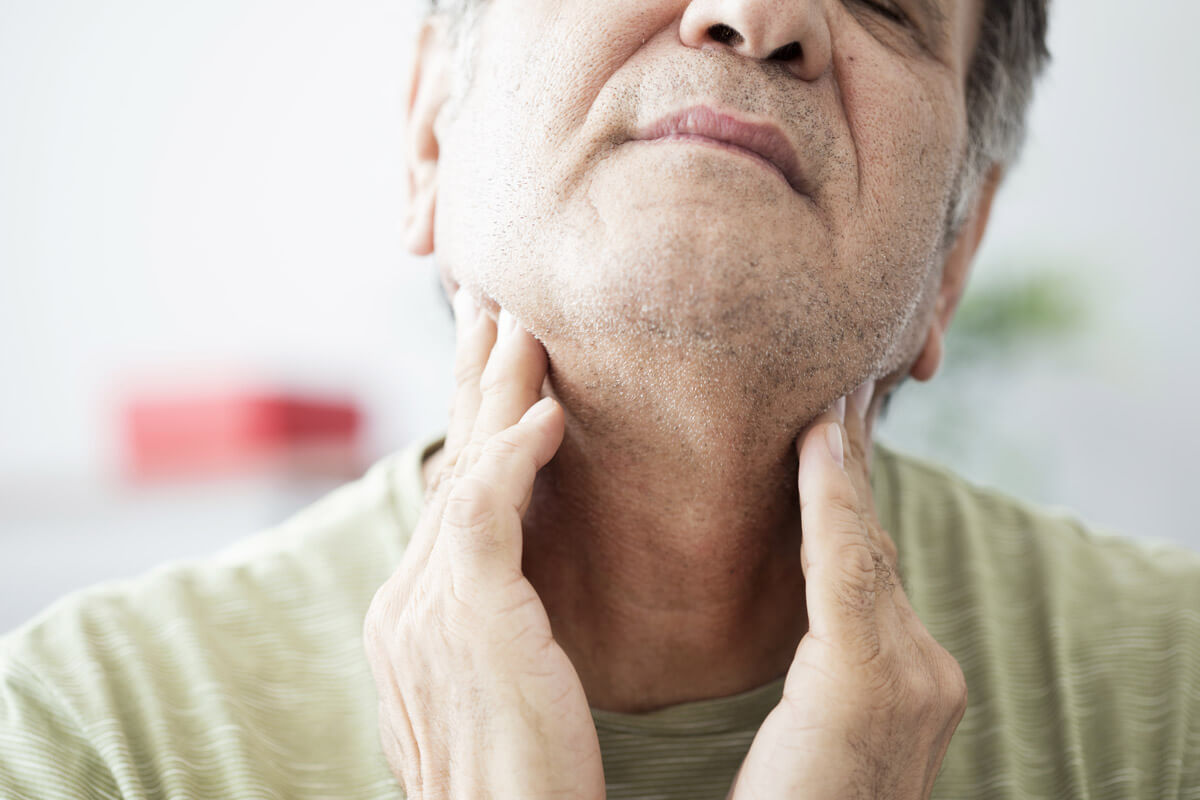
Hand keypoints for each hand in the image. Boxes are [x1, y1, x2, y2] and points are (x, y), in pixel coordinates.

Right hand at [363, 291, 604, 799]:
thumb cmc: (524, 772)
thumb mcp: (502, 675)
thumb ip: (496, 611)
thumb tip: (518, 570)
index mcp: (415, 610)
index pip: (450, 492)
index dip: (472, 420)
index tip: (495, 358)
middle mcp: (407, 597)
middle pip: (448, 460)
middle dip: (470, 377)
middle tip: (490, 301)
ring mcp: (425, 604)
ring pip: (464, 468)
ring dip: (495, 388)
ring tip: (524, 321)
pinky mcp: (464, 614)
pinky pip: (485, 510)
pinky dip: (514, 453)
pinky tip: (549, 411)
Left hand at [728, 382, 967, 799]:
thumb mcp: (811, 729)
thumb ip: (823, 660)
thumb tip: (806, 602)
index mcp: (903, 679)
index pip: (864, 561)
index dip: (845, 488)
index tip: (825, 418)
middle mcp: (924, 669)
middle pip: (870, 540)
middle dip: (849, 459)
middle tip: (831, 379)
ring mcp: (911, 678)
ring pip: (863, 544)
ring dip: (843, 462)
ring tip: (826, 387)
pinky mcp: (873, 685)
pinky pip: (846, 574)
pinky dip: (832, 505)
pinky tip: (816, 441)